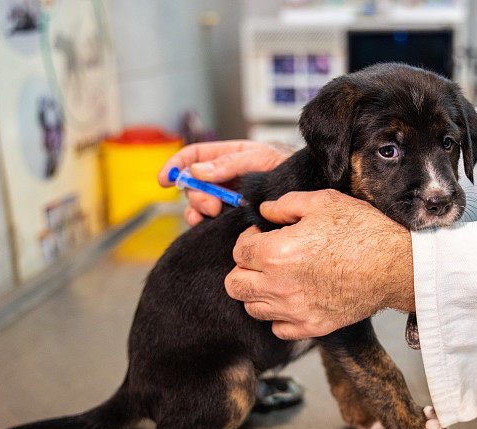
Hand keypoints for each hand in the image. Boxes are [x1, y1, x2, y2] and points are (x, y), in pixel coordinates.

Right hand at [157, 140, 293, 224]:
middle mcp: (225, 176)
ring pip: (200, 203)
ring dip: (197, 208)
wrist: (312, 185)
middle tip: (210, 206)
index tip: (164, 181)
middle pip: (194, 183)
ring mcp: (229, 197)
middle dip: (195, 193)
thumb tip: (196, 170)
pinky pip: (212, 219)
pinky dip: (204, 222)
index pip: (194, 156)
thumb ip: (230, 163)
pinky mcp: (235, 216)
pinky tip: (207, 224)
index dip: (176, 165)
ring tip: (210, 214)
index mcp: (228, 156)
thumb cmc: (289, 166)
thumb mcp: (261, 158)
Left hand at [225, 190, 414, 338]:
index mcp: (275, 253)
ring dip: (258, 292)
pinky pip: (277, 328)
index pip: (238, 252)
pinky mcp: (312, 326)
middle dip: (243, 269)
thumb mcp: (322, 202)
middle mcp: (278, 285)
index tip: (263, 236)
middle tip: (262, 259)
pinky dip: (278, 316)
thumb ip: (285, 205)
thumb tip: (264, 211)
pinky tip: (293, 299)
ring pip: (252, 308)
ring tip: (278, 278)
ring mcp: (294, 310)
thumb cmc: (362, 230)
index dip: (248, 239)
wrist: (396, 264)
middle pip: (234, 285)